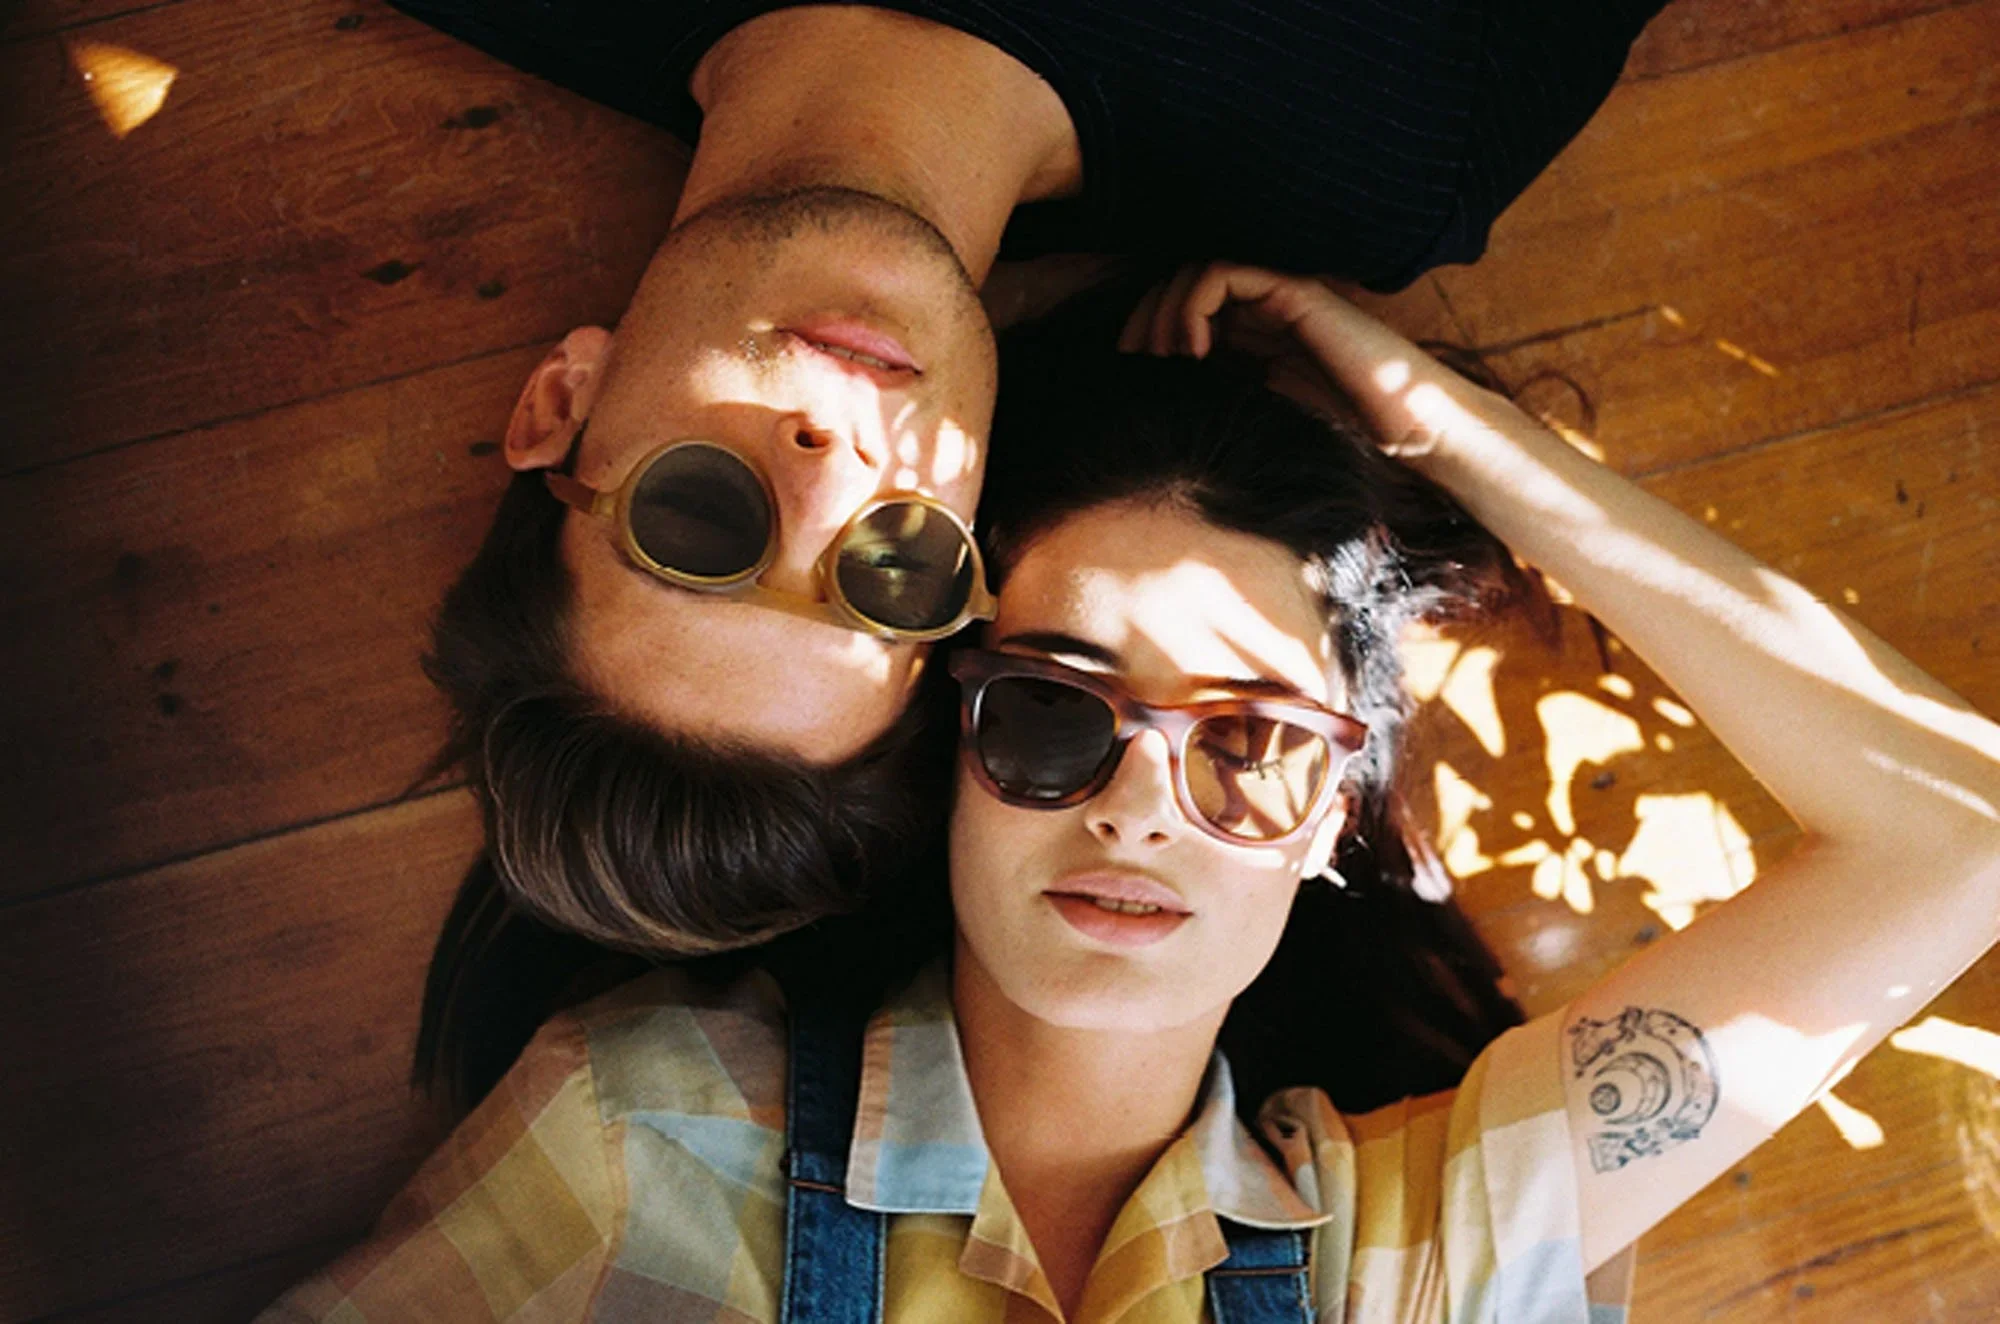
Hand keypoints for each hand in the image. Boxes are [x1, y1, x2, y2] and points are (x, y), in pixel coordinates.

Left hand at [1118, 262, 1529, 463]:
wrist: (1414, 430)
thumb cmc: (1345, 436)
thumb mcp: (1258, 418)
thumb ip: (1218, 399)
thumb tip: (1153, 407)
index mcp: (1252, 332)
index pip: (1178, 309)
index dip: (1144, 334)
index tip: (1127, 376)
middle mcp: (1262, 306)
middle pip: (1177, 284)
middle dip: (1142, 321)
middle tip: (1130, 365)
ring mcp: (1278, 295)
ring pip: (1193, 274)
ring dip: (1163, 314)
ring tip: (1160, 362)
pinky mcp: (1294, 292)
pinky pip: (1222, 275)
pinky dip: (1193, 307)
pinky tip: (1193, 353)